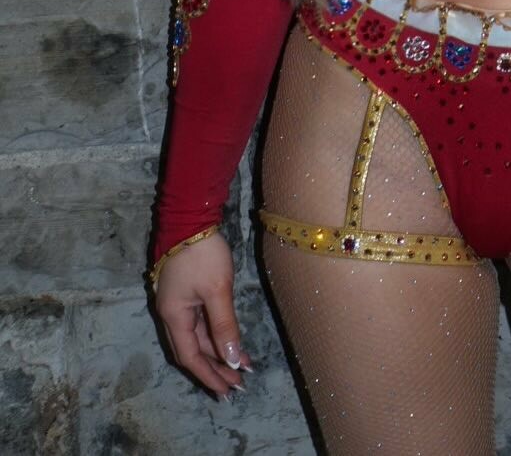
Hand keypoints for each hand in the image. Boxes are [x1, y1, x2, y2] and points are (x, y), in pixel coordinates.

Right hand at [151, 232, 252, 398]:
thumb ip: (224, 326)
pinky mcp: (189, 292)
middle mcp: (172, 314)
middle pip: (192, 350)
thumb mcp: (217, 290)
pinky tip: (231, 340)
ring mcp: (179, 303)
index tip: (227, 391)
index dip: (208, 376)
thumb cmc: (203, 254)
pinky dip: (216, 334)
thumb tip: (231, 360)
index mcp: (174, 316)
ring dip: (217, 352)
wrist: (191, 218)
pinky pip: (202, 322)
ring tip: (240, 367)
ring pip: (198, 337)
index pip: (190, 357)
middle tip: (236, 385)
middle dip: (214, 368)